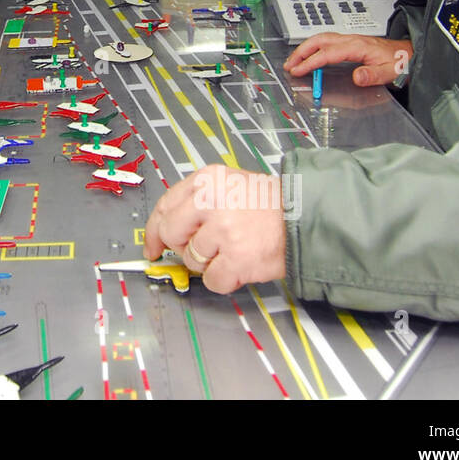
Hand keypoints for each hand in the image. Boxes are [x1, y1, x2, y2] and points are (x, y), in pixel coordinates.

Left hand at [144, 164, 285, 293]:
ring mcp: (223, 230)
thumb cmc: (269, 204)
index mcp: (206, 180)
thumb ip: (198, 200)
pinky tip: (240, 265)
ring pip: (192, 260)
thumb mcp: (230, 184)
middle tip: (206, 249)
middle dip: (183, 248)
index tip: (152, 247)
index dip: (153, 231)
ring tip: (234, 250)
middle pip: (171, 234)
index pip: (164, 206)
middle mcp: (210, 201)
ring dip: (211, 263)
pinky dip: (225, 280)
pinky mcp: (237, 258)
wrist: (306, 217)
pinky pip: (212, 280)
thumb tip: (168, 229)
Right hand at [284, 33, 412, 86]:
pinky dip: (312, 47)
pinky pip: (326, 41)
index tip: (298, 71)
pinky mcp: (349, 43)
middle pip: (319, 40)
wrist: (408, 54)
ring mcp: (349, 40)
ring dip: (304, 48)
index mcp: (357, 47)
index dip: (310, 62)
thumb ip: (373, 76)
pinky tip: (309, 55)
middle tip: (289, 65)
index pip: (327, 54)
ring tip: (293, 61)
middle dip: (300, 52)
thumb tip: (356, 77)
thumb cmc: (399, 62)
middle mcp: (350, 40)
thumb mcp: (390, 72)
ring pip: (321, 38)